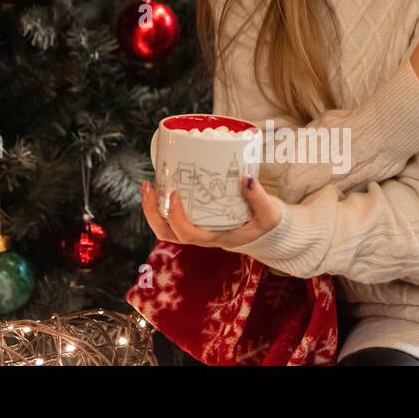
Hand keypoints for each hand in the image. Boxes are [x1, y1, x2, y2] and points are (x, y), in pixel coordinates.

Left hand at [140, 177, 282, 249]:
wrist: (265, 231)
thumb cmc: (265, 224)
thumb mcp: (269, 213)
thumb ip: (259, 198)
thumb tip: (246, 179)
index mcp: (216, 238)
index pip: (189, 235)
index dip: (177, 217)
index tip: (176, 194)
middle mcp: (201, 236)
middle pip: (168, 234)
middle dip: (152, 213)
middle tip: (150, 186)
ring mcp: (196, 229)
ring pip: (165, 227)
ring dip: (152, 208)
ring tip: (150, 185)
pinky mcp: (195, 219)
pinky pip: (171, 217)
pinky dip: (161, 203)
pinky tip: (162, 184)